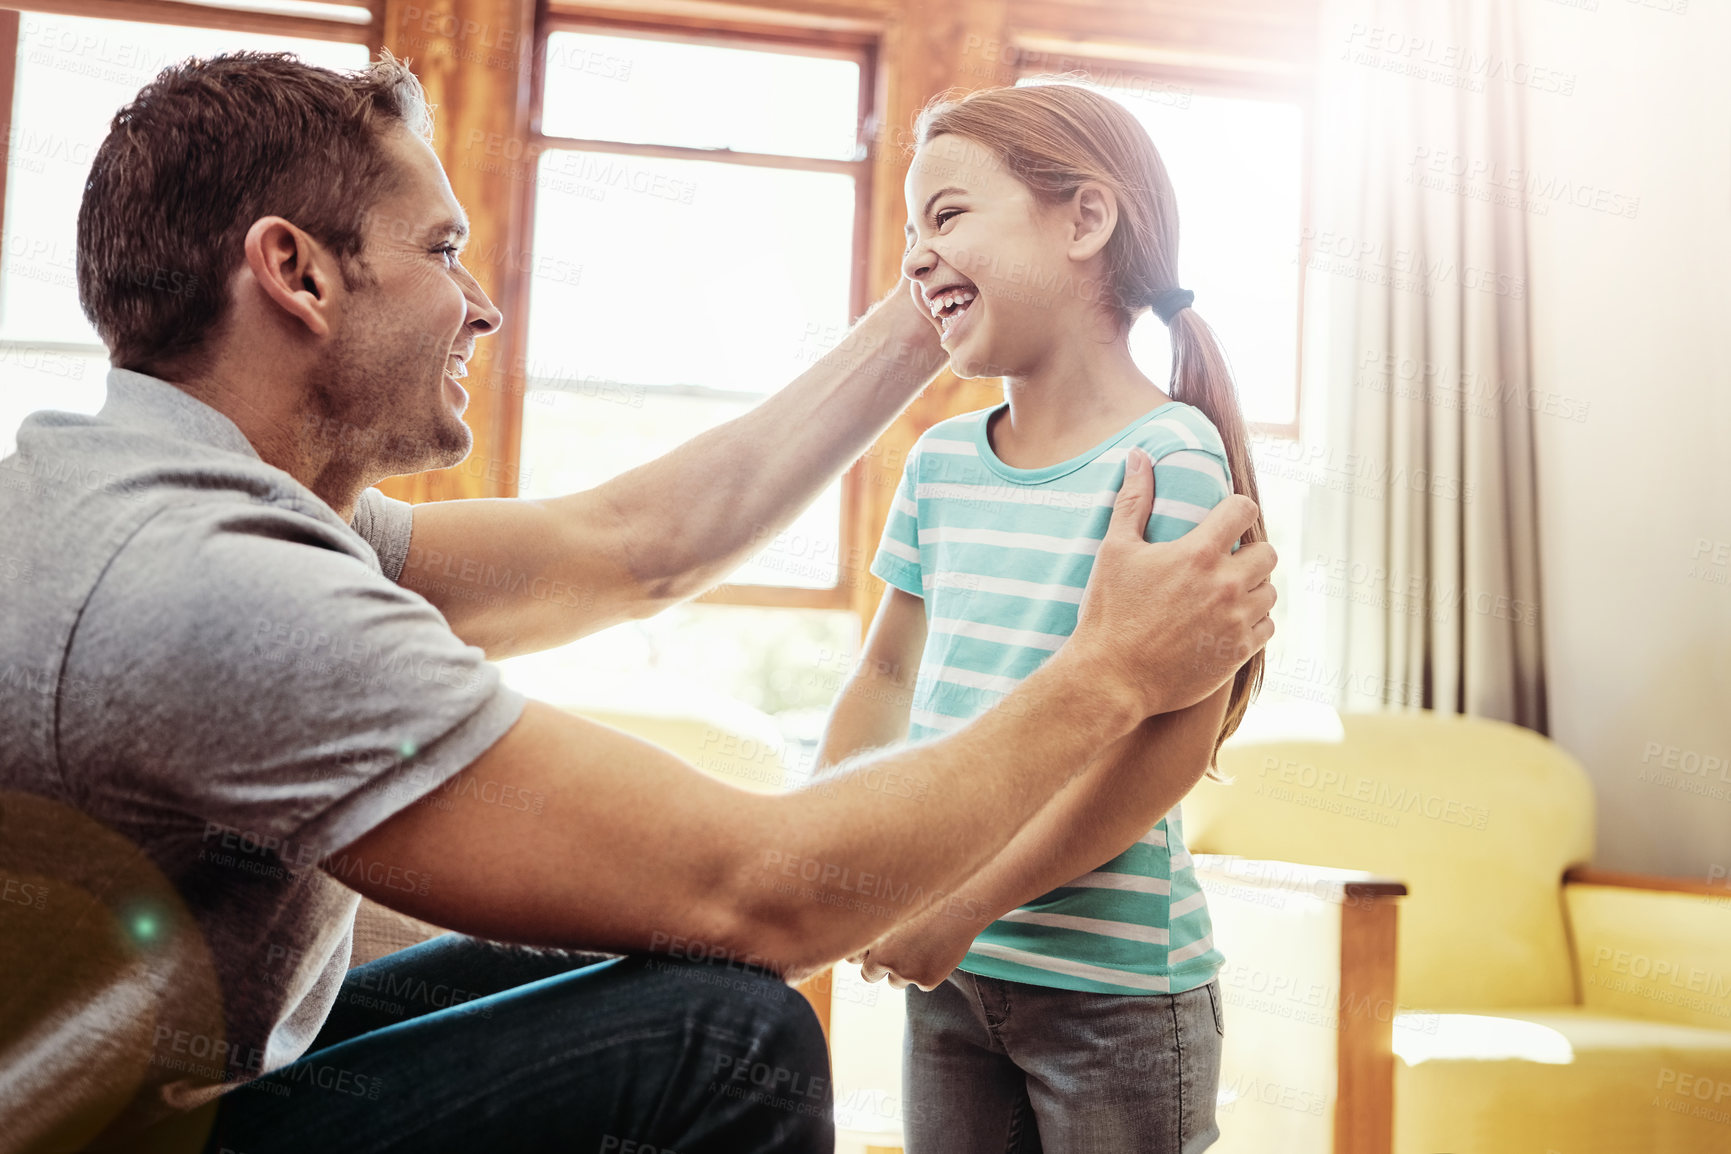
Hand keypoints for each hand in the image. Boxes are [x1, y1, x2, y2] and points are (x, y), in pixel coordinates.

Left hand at [846, 912, 976, 991]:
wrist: (959, 904)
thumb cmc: (927, 898)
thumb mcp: (894, 906)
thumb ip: (877, 925)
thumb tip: (865, 942)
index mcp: (870, 936)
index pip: (853, 957)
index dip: (864, 954)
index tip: (874, 948)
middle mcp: (882, 956)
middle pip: (869, 975)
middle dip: (879, 969)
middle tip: (895, 956)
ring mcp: (904, 970)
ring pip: (896, 982)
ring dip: (905, 971)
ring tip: (923, 947)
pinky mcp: (925, 980)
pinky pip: (922, 983)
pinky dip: (929, 972)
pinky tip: (939, 951)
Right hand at [1070, 448, 1276, 717]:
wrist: (1111, 678)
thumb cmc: (1108, 612)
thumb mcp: (1115, 550)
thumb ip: (1133, 500)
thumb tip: (1138, 455)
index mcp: (1198, 553)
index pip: (1244, 509)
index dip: (1236, 510)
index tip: (1224, 521)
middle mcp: (1225, 585)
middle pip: (1268, 552)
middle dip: (1250, 551)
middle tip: (1225, 561)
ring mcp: (1236, 621)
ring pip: (1270, 591)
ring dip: (1253, 588)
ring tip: (1225, 594)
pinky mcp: (1239, 652)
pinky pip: (1268, 627)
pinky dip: (1254, 622)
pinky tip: (1228, 622)